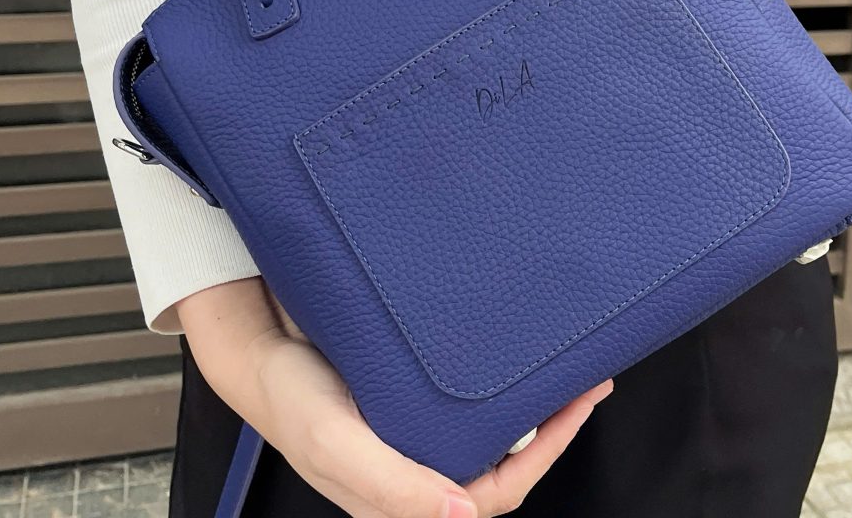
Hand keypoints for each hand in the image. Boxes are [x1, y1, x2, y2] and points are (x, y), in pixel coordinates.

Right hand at [177, 277, 613, 517]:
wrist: (262, 349)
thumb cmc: (293, 401)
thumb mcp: (336, 442)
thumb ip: (392, 485)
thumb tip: (461, 516)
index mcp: (406, 496)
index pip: (493, 495)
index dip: (541, 459)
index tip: (574, 409)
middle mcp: (420, 469)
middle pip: (504, 465)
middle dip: (554, 428)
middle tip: (589, 382)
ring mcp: (418, 435)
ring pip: (491, 434)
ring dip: (534, 406)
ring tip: (568, 370)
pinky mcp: (411, 400)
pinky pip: (469, 403)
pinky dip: (501, 385)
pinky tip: (515, 358)